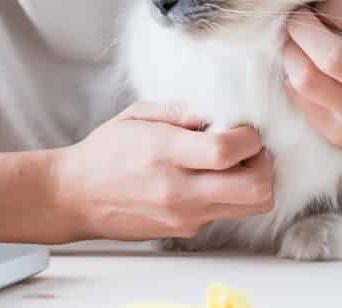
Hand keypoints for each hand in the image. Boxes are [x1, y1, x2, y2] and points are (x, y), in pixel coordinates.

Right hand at [50, 102, 274, 241]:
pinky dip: (230, 194)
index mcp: (165, 153)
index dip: (250, 138)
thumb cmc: (105, 152)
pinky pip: (227, 213)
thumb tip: (221, 110)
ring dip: (254, 182)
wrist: (76, 196)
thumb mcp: (139, 115)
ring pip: (251, 207)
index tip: (245, 128)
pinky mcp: (186, 231)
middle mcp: (179, 191)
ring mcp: (184, 216)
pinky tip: (209, 178)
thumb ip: (183, 110)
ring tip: (235, 163)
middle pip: (255, 189)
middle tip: (251, 149)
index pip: (227, 151)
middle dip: (265, 164)